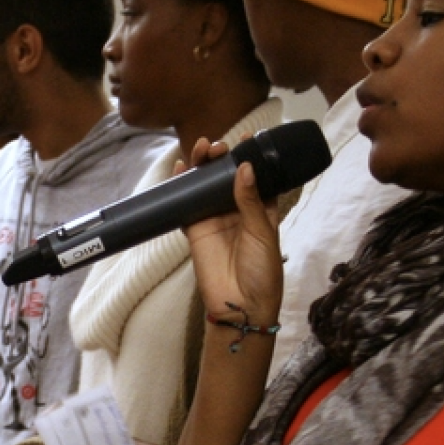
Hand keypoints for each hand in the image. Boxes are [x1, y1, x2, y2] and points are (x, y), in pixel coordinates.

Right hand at [180, 137, 284, 325]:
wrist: (240, 305)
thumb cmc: (262, 271)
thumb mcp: (262, 232)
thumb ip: (250, 200)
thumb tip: (243, 168)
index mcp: (260, 209)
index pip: (255, 177)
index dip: (251, 158)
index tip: (248, 139)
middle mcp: (236, 210)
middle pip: (226, 176)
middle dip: (222, 157)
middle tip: (219, 147)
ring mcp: (214, 218)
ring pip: (205, 185)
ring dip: (203, 165)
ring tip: (202, 148)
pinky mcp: (195, 229)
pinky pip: (185, 204)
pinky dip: (181, 186)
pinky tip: (181, 167)